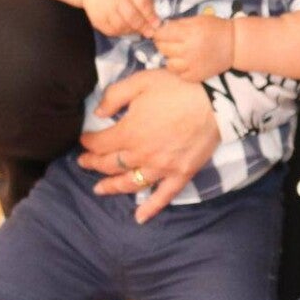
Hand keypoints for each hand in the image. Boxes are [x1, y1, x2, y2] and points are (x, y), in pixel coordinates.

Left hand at [76, 69, 218, 221]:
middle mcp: (141, 155)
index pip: (100, 143)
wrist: (216, 100)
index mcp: (129, 132)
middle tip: (84, 162)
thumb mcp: (140, 81)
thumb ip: (114, 97)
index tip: (84, 139)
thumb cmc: (177, 87)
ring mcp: (161, 168)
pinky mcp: (180, 174)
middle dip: (93, 163)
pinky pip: (163, 196)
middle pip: (110, 165)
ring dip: (112, 187)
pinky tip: (139, 217)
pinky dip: (151, 208)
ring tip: (99, 189)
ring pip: (130, 183)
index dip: (88, 142)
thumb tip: (98, 113)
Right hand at [80, 0, 157, 37]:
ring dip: (132, 31)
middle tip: (150, 32)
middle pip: (132, 17)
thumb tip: (156, 13)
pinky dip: (120, 33)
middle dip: (143, 27)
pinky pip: (111, 30)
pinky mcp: (97, 19)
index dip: (151, 16)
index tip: (157, 24)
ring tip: (137, 30)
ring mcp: (105, 9)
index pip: (142, 4)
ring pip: (121, 26)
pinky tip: (125, 29)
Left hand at [152, 13, 234, 83]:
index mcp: (188, 33)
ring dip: (171, 58)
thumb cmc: (216, 29)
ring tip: (179, 54)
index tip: (162, 33)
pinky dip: (180, 69)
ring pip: (169, 64)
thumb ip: (179, 24)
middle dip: (163, 44)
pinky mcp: (196, 76)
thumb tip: (162, 29)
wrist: (234, 45)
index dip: (159, 33)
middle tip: (171, 42)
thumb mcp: (198, 20)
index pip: (161, 34)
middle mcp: (188, 50)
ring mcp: (191, 65)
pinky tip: (186, 63)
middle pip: (163, 49)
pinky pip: (179, 75)